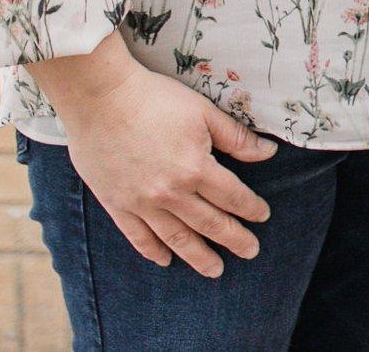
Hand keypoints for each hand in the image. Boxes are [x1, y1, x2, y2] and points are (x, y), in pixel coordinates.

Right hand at [27, 31, 275, 278]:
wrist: (100, 98)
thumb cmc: (154, 99)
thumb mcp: (203, 112)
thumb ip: (236, 137)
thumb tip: (268, 152)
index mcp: (195, 168)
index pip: (232, 196)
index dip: (250, 208)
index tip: (262, 216)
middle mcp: (170, 193)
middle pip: (209, 223)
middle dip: (233, 239)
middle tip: (251, 252)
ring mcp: (141, 202)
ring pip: (176, 238)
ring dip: (198, 256)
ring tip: (215, 270)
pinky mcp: (116, 204)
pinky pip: (137, 236)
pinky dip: (153, 251)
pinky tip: (165, 260)